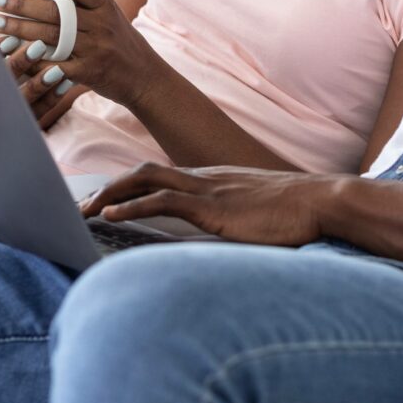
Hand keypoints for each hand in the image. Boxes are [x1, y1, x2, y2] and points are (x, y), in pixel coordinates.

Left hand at [0, 0, 170, 114]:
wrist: (145, 76)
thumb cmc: (118, 42)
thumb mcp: (108, 16)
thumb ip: (81, 4)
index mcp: (104, 3)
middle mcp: (102, 23)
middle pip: (55, 11)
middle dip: (20, 5)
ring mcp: (97, 47)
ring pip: (51, 36)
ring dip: (18, 30)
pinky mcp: (91, 71)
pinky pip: (57, 65)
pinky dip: (34, 61)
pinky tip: (12, 57)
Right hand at [0, 11, 87, 128]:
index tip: (12, 37)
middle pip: (6, 78)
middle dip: (21, 62)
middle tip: (39, 45)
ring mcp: (10, 109)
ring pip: (26, 97)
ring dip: (41, 82)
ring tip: (58, 68)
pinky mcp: (27, 120)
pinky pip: (40, 110)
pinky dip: (53, 96)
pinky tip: (67, 82)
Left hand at [79, 162, 341, 246]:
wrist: (320, 201)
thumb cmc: (296, 212)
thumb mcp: (258, 212)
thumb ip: (237, 216)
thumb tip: (227, 230)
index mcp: (214, 180)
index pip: (161, 176)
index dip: (130, 187)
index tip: (107, 202)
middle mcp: (205, 178)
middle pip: (144, 172)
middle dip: (110, 187)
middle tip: (81, 207)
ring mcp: (207, 188)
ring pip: (145, 179)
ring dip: (110, 194)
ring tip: (84, 211)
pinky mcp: (211, 205)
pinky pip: (162, 200)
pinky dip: (132, 205)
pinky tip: (111, 216)